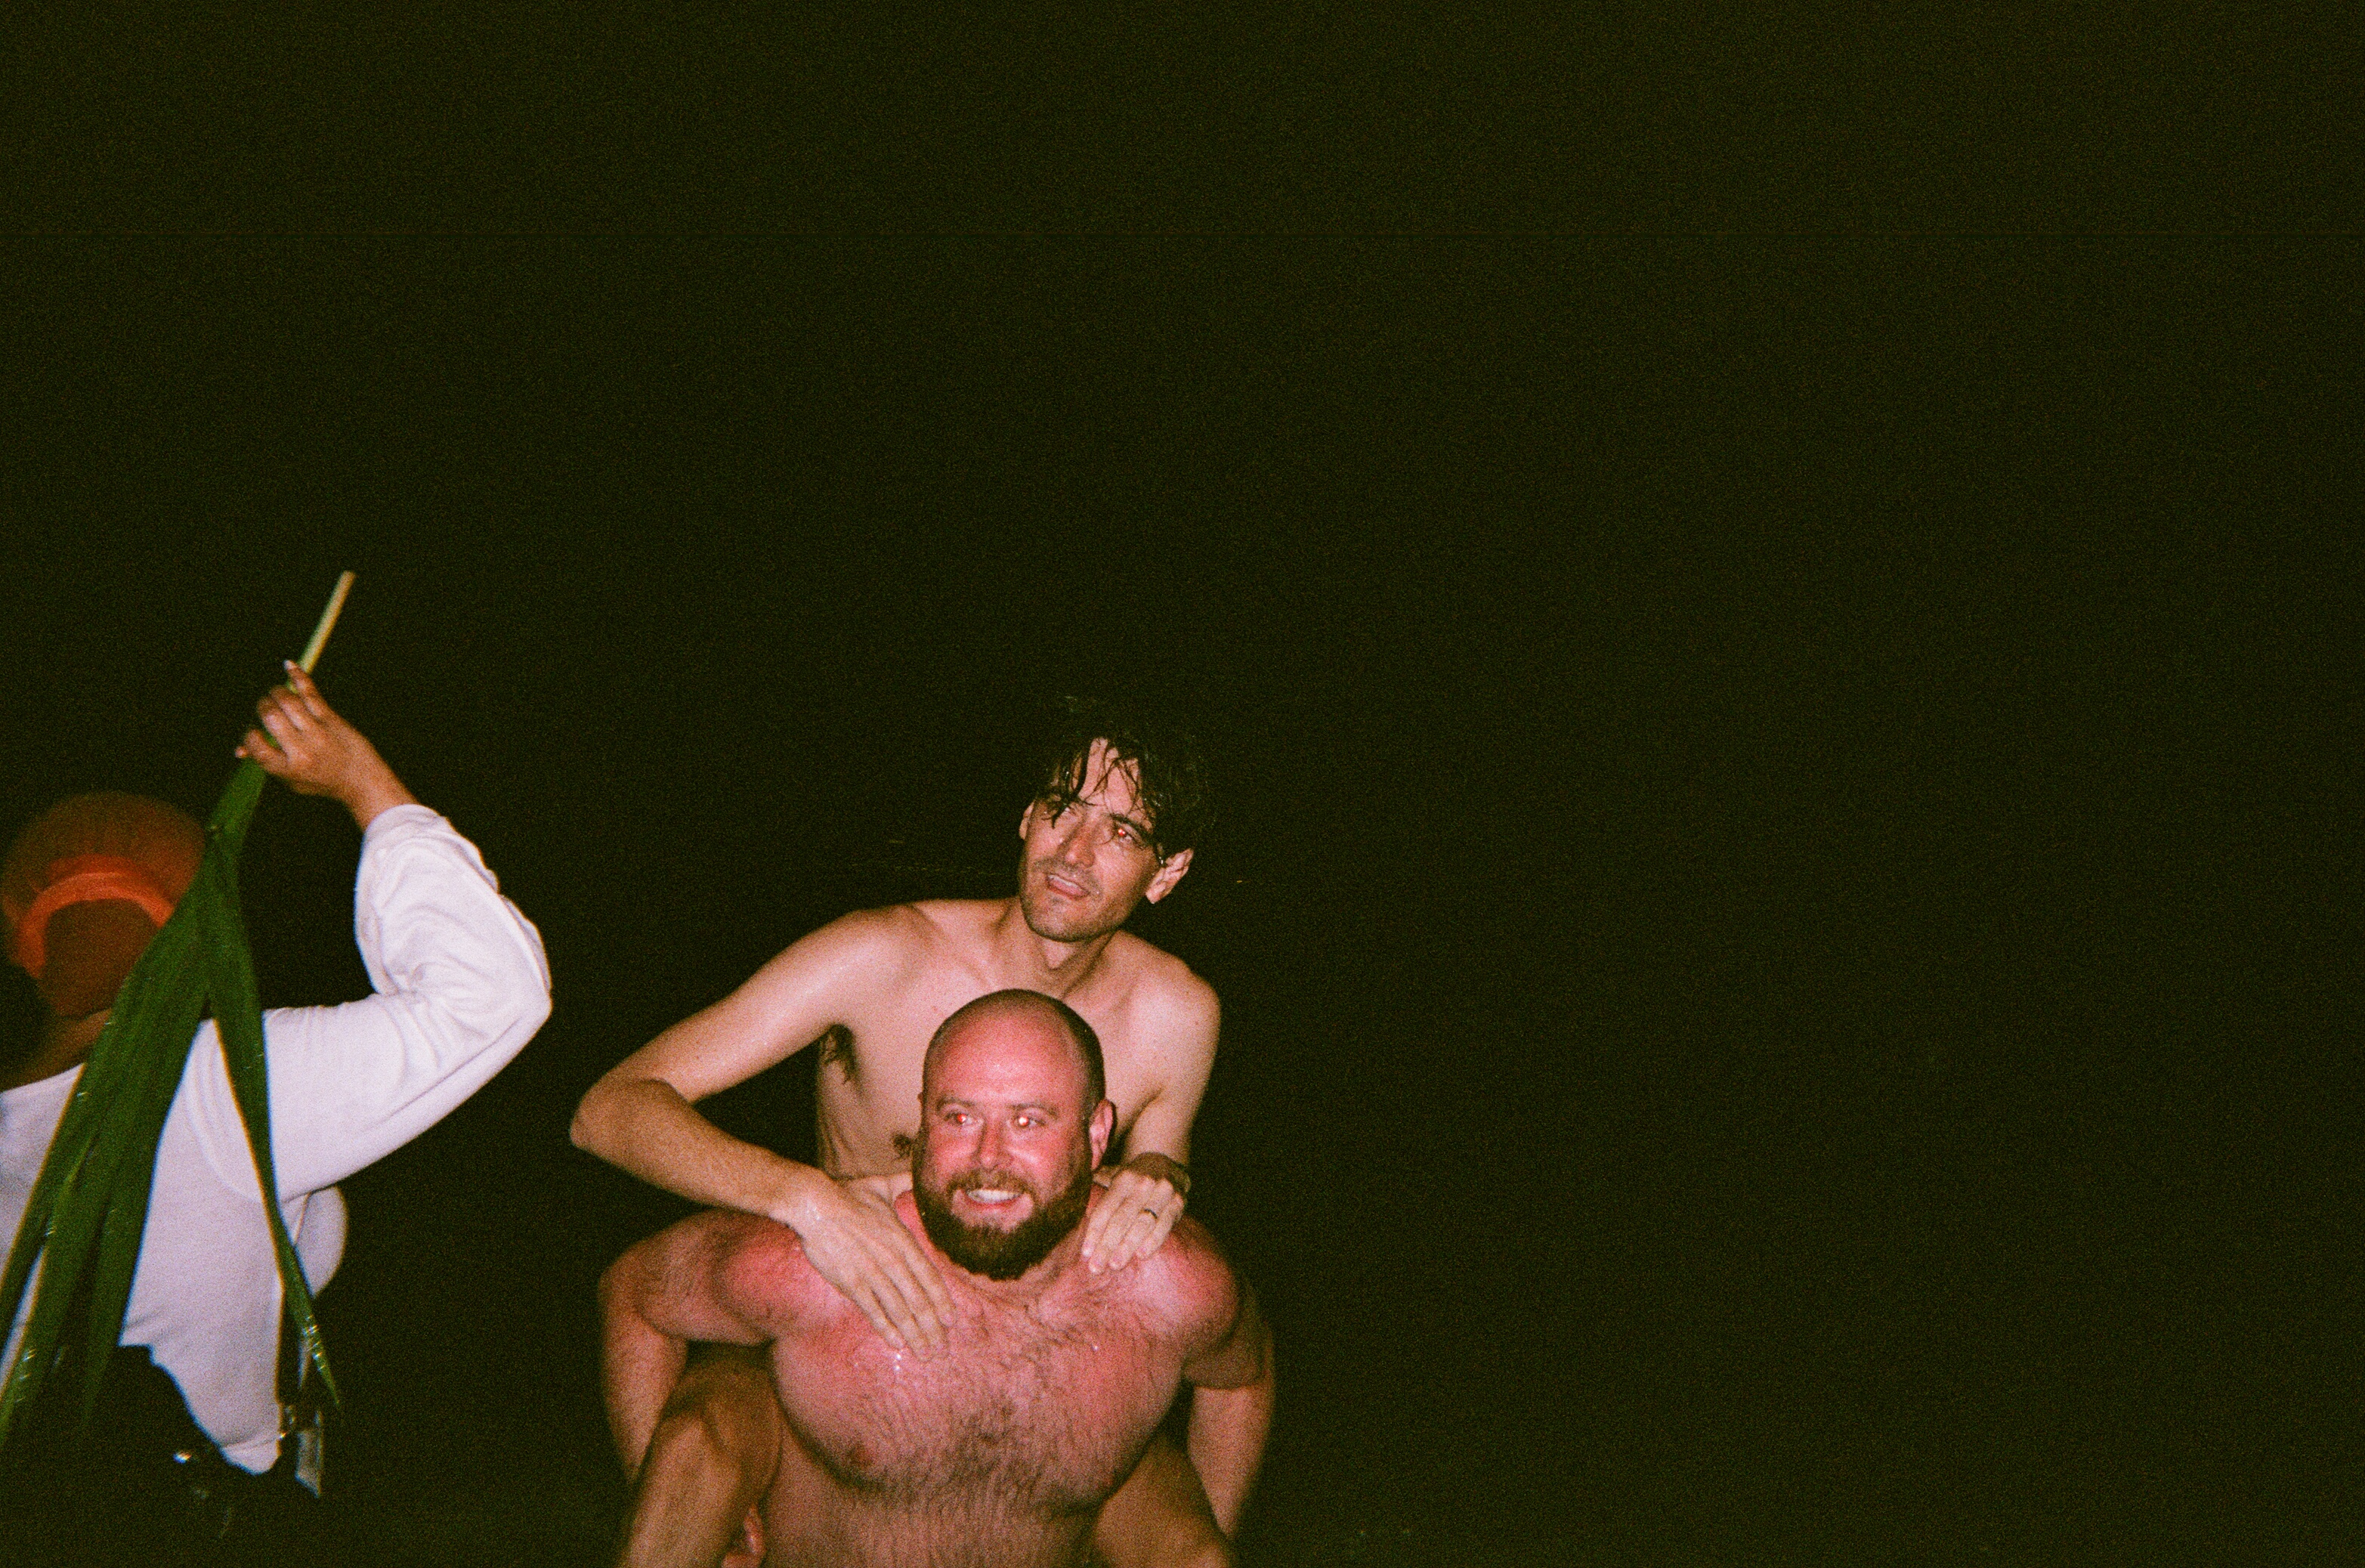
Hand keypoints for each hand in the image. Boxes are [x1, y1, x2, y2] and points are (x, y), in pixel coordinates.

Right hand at [235, 664, 418, 829]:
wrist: (362, 780)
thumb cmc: (321, 779)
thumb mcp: (291, 781)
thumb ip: (267, 763)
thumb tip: (239, 749)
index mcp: (287, 768)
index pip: (255, 743)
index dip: (249, 733)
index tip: (255, 730)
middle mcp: (301, 750)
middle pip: (270, 716)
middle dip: (262, 706)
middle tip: (266, 707)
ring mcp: (318, 733)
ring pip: (288, 701)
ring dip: (277, 693)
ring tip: (276, 695)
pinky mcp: (331, 719)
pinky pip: (310, 692)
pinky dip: (297, 677)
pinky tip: (289, 665)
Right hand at [786, 1174, 950, 1356]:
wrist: (815, 1204)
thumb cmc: (848, 1195)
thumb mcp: (882, 1185)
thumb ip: (904, 1183)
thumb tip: (918, 1174)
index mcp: (902, 1239)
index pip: (929, 1276)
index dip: (941, 1301)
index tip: (951, 1319)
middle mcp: (892, 1259)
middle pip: (918, 1299)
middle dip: (932, 1326)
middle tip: (942, 1348)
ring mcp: (872, 1272)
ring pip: (899, 1309)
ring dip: (913, 1333)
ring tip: (925, 1352)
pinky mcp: (851, 1282)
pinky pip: (873, 1309)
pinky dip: (886, 1328)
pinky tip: (896, 1342)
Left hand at [1081, 1156, 1186, 1272]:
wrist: (1168, 1162)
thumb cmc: (1134, 1177)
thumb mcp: (1115, 1175)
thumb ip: (1097, 1186)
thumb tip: (1071, 1195)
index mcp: (1124, 1178)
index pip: (1106, 1207)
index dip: (1095, 1230)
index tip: (1085, 1252)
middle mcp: (1143, 1184)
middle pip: (1122, 1218)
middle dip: (1107, 1244)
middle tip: (1096, 1266)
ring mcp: (1163, 1193)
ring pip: (1143, 1223)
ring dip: (1128, 1246)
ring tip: (1115, 1264)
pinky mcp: (1178, 1203)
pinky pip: (1165, 1225)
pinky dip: (1154, 1240)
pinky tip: (1142, 1254)